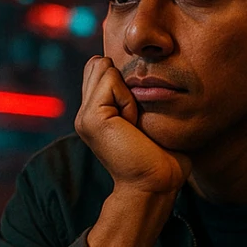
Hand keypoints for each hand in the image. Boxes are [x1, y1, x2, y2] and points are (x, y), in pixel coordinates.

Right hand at [75, 54, 190, 197]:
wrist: (157, 183)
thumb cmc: (162, 153)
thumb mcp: (145, 114)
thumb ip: (132, 93)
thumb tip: (131, 65)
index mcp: (96, 112)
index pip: (101, 67)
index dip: (125, 80)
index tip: (138, 113)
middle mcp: (85, 113)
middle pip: (99, 63)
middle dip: (124, 83)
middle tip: (136, 118)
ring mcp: (84, 116)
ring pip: (103, 67)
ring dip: (127, 91)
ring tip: (134, 122)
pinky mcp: (90, 117)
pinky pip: (110, 80)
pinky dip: (128, 98)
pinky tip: (132, 124)